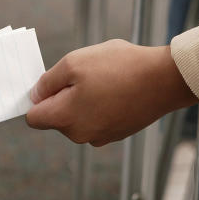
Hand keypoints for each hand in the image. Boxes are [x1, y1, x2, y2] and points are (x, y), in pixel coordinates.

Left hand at [26, 40, 197, 145]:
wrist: (164, 79)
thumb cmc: (119, 68)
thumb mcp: (74, 63)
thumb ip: (47, 81)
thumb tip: (35, 95)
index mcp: (65, 119)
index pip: (33, 118)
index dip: (37, 99)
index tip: (49, 83)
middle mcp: (80, 135)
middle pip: (57, 118)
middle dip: (63, 97)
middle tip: (84, 75)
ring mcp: (101, 136)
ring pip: (78, 117)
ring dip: (83, 100)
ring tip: (104, 80)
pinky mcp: (118, 133)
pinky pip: (98, 118)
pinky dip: (101, 105)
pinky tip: (117, 88)